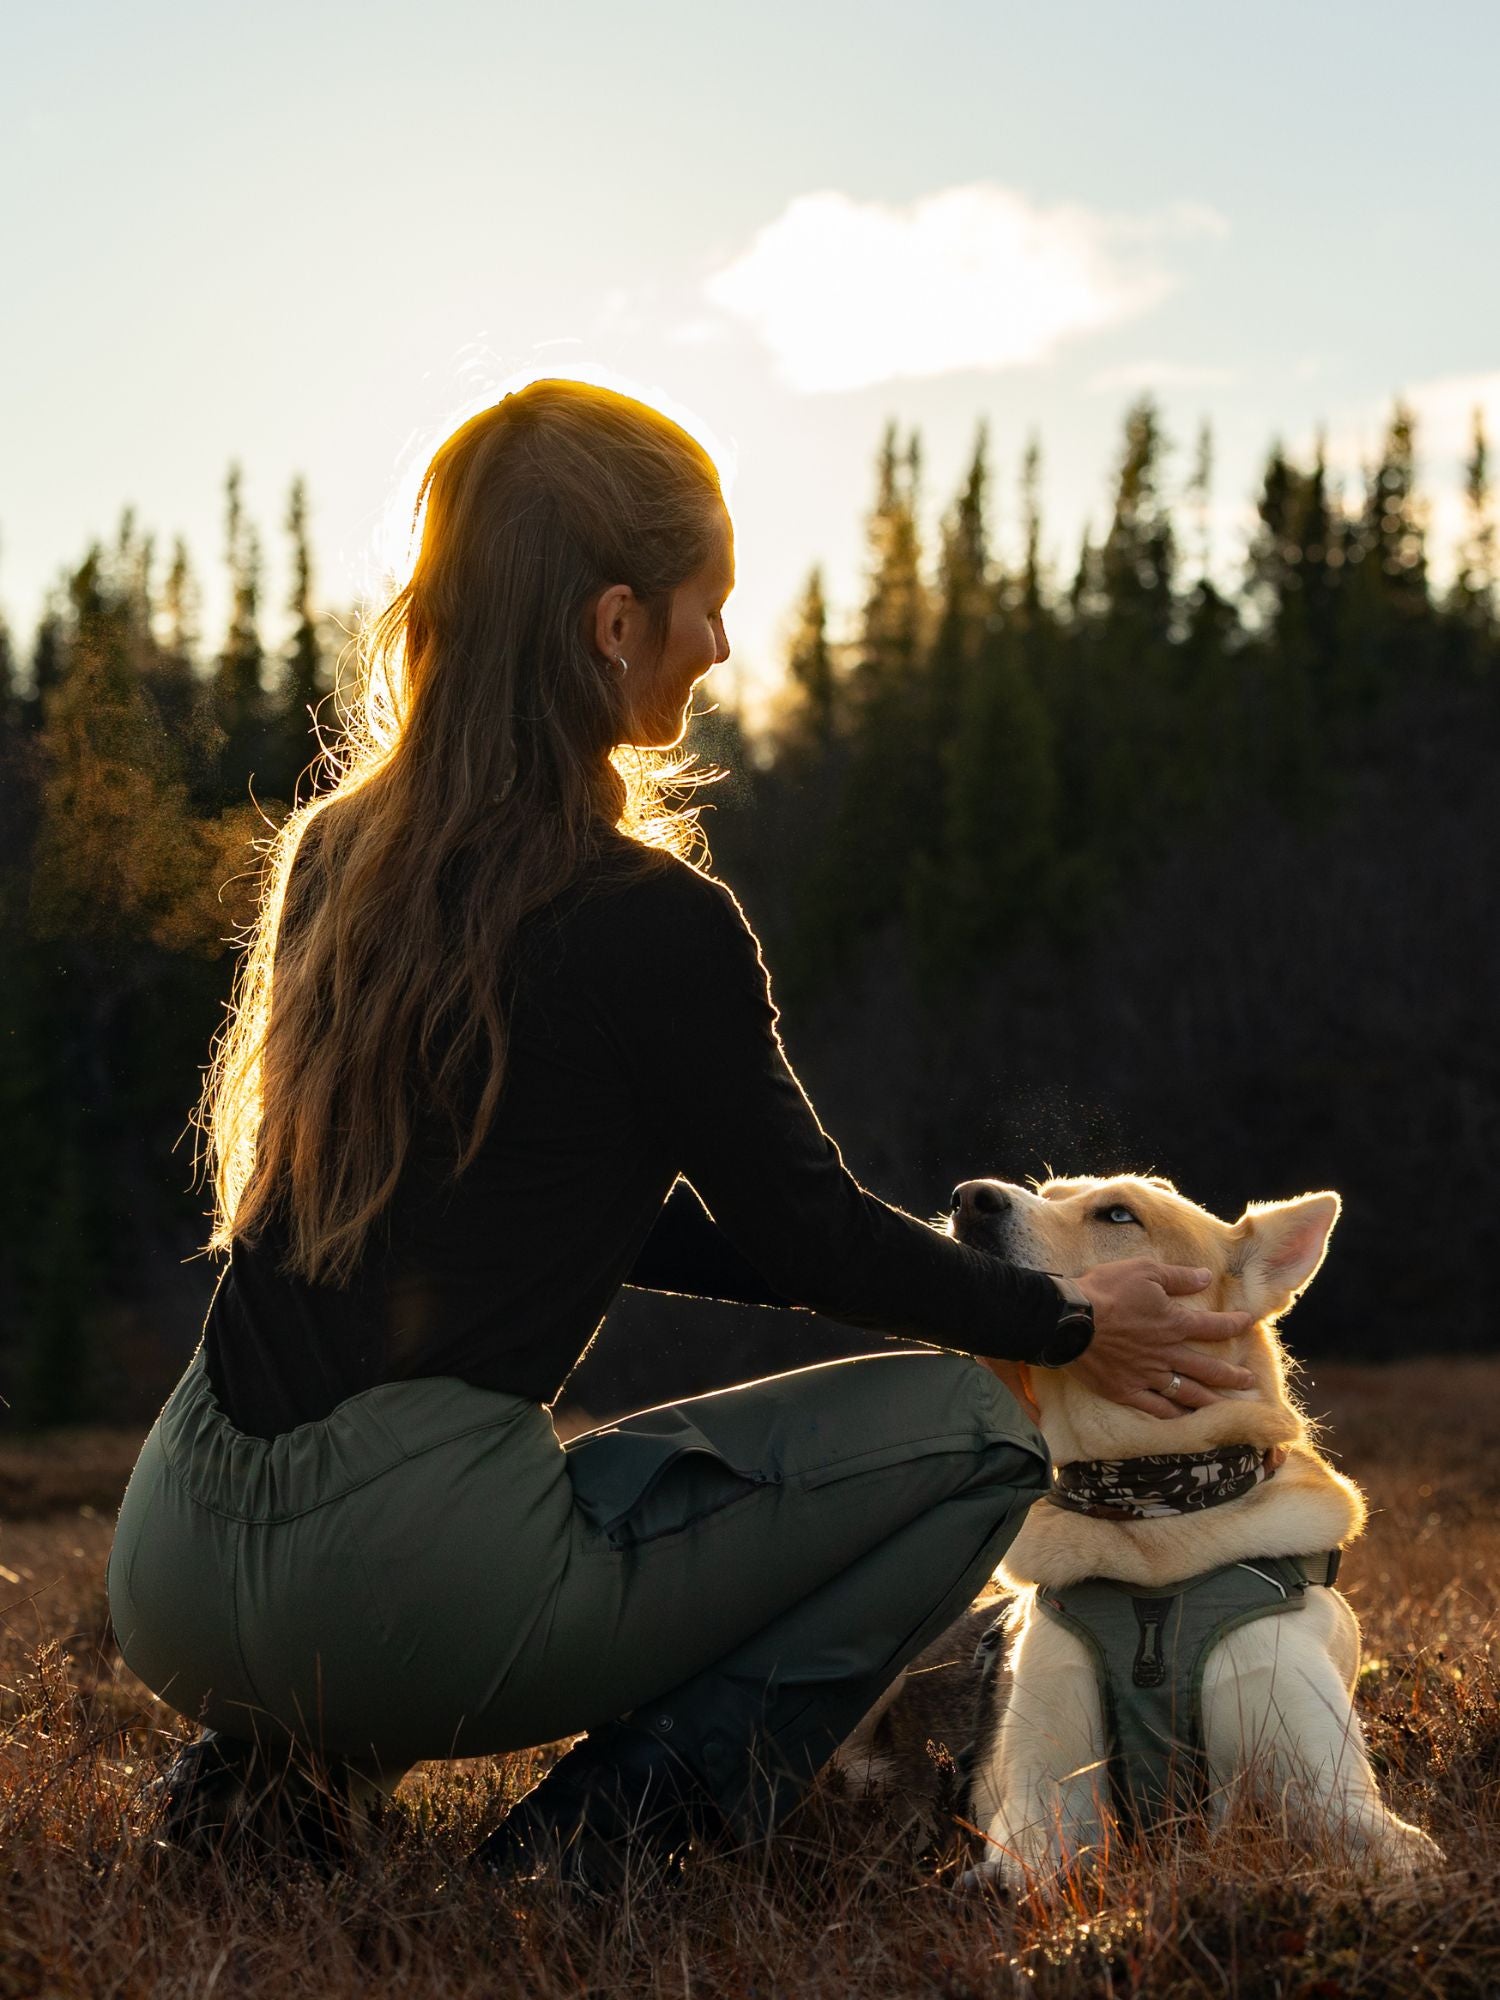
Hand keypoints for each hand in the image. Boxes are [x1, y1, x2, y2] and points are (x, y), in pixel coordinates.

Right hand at [1067, 1258, 1255, 1417]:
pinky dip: (1173, 1414)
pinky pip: (1156, 1407)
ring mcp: (1148, 1375)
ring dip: (1211, 1400)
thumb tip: (1206, 1277)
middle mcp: (1167, 1353)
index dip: (1234, 1324)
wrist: (1069, 1319)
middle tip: (1249, 1381)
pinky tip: (1184, 1419)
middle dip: (1232, 1375)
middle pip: (1208, 1368)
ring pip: (1187, 1392)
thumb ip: (1178, 1277)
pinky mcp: (1126, 1390)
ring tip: (1227, 1407)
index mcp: (1174, 1323)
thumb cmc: (1106, 1290)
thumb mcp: (1144, 1271)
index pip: (1213, 1326)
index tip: (1249, 1323)